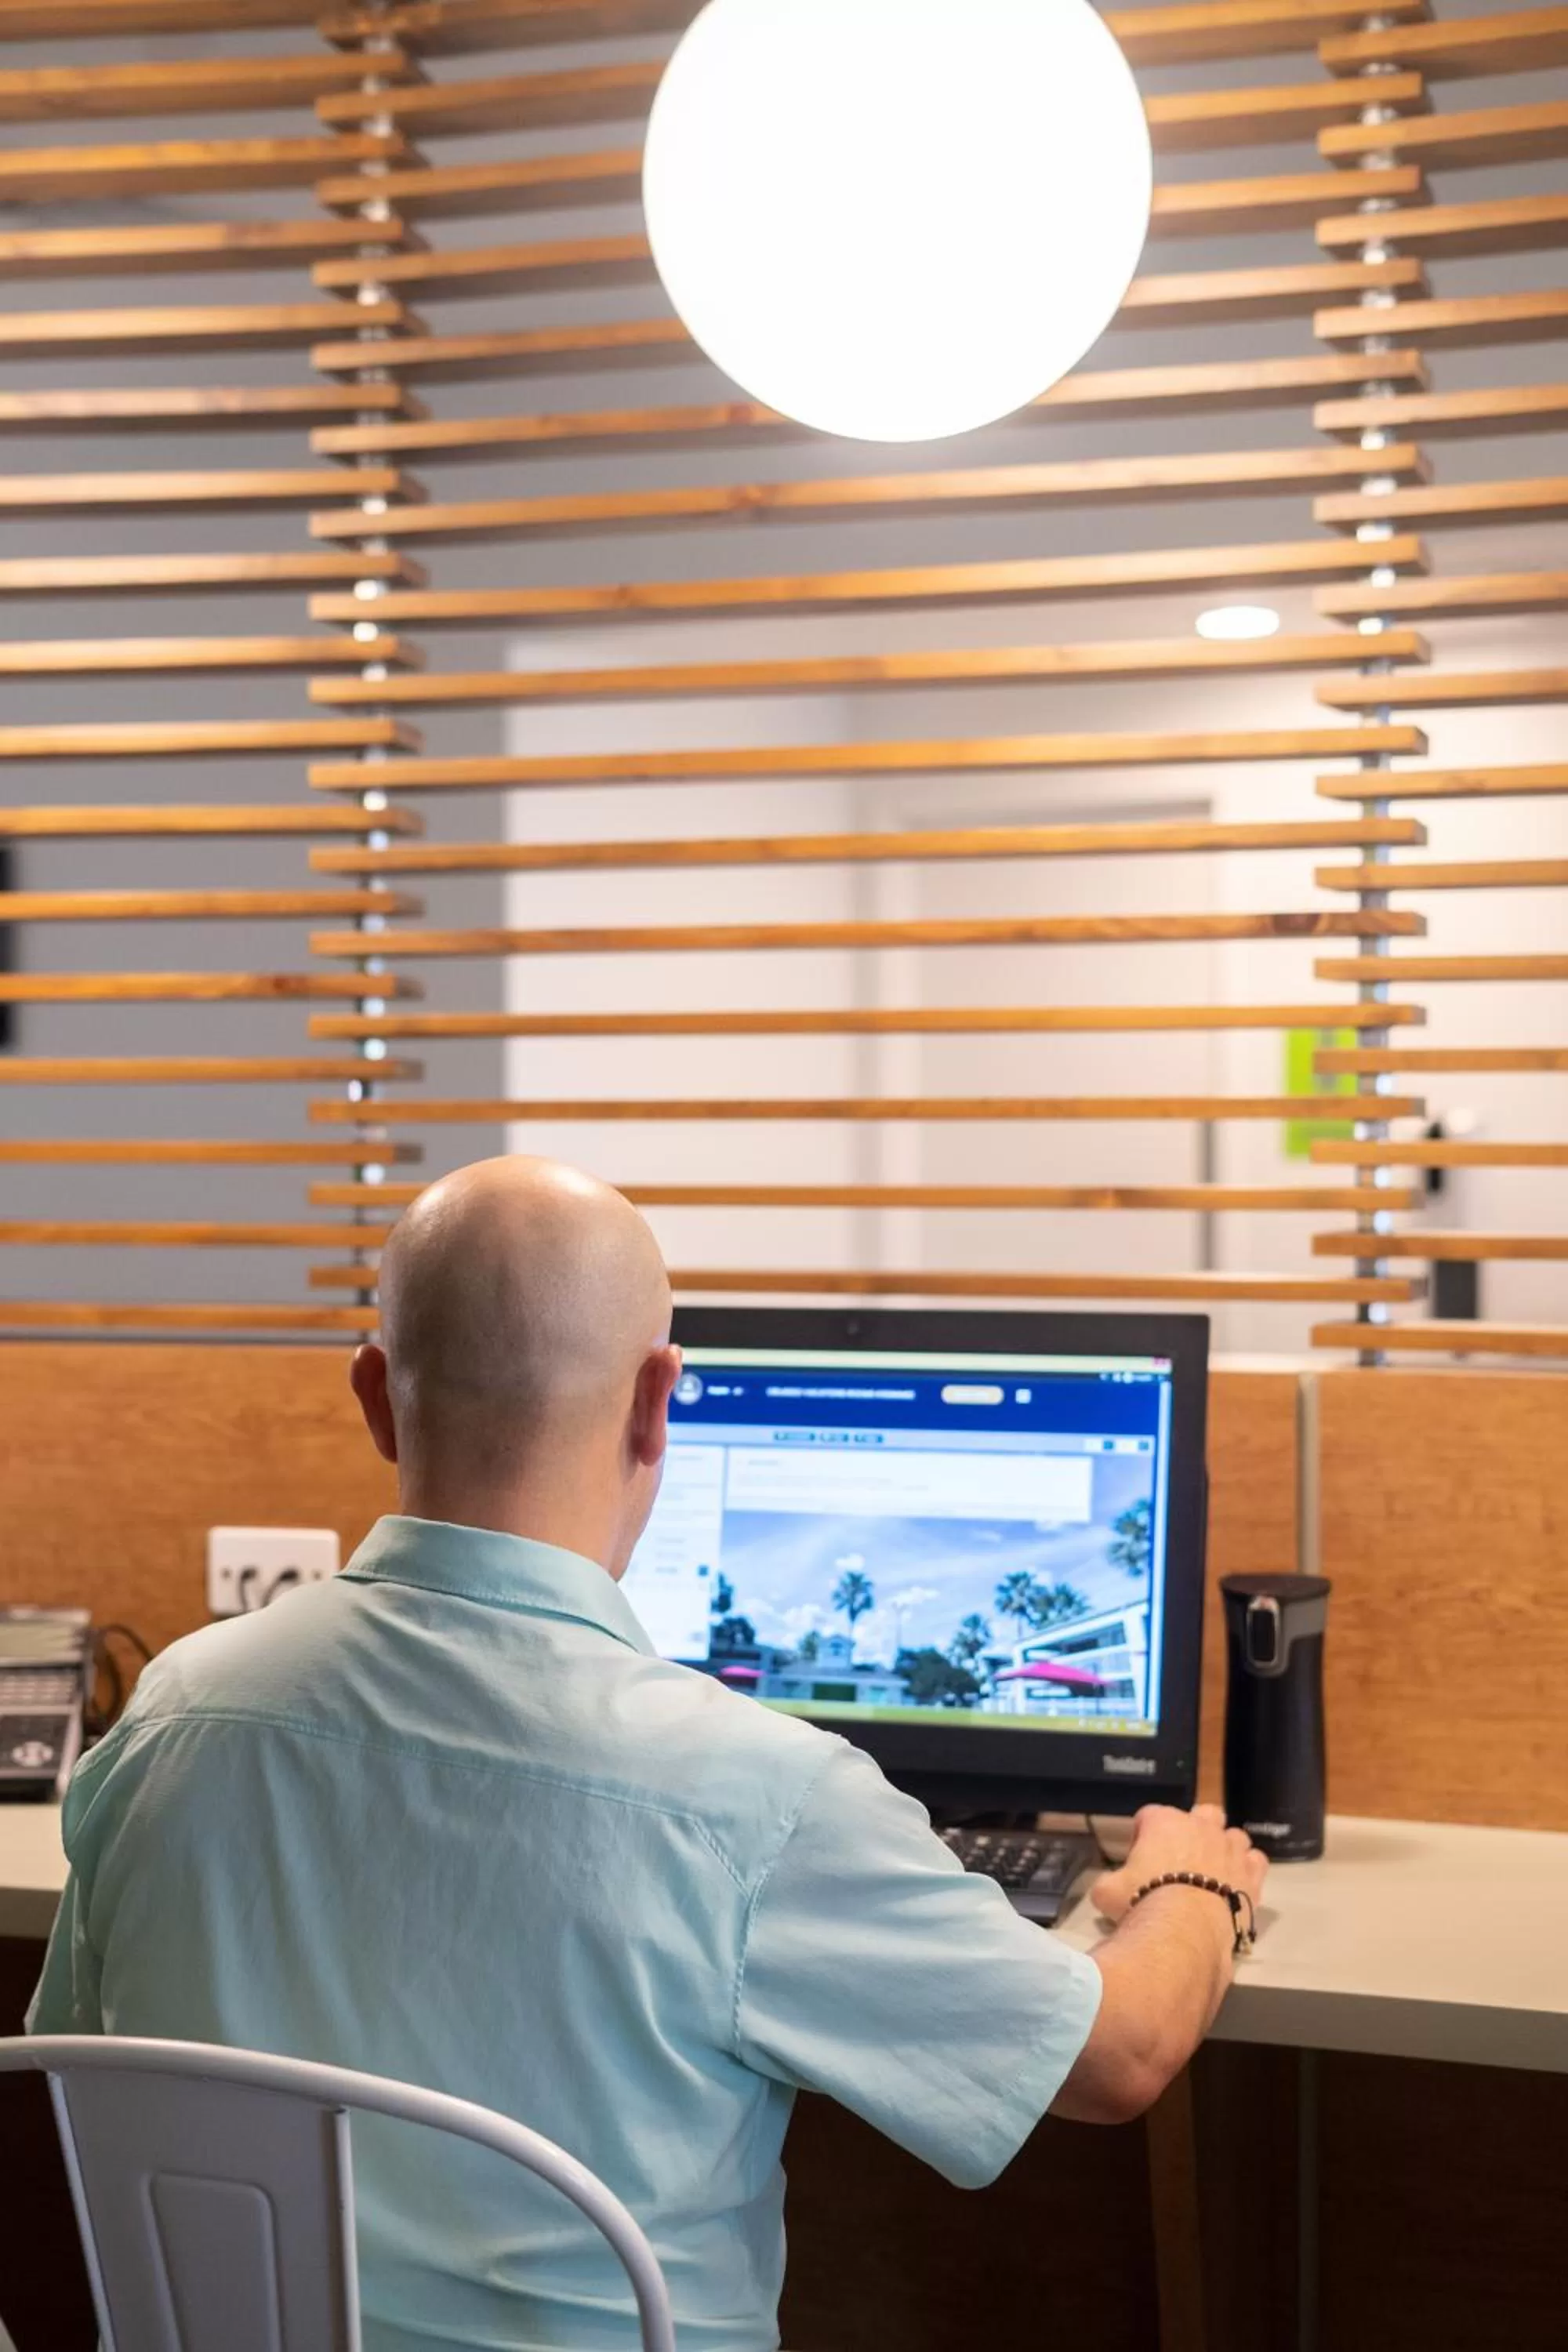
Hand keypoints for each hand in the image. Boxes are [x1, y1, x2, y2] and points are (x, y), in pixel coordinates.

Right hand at [1090, 1803, 1267, 1928]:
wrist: (1185, 1931)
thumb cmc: (1143, 1903)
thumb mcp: (1106, 1892)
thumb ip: (1108, 1882)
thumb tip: (1108, 1888)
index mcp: (1163, 1822)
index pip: (1149, 1815)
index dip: (1143, 1835)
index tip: (1139, 1859)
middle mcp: (1200, 1826)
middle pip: (1200, 1813)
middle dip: (1193, 1829)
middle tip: (1180, 1859)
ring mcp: (1230, 1847)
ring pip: (1233, 1834)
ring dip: (1223, 1847)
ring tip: (1213, 1872)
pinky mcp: (1250, 1873)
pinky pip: (1255, 1860)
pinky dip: (1247, 1868)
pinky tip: (1236, 1883)